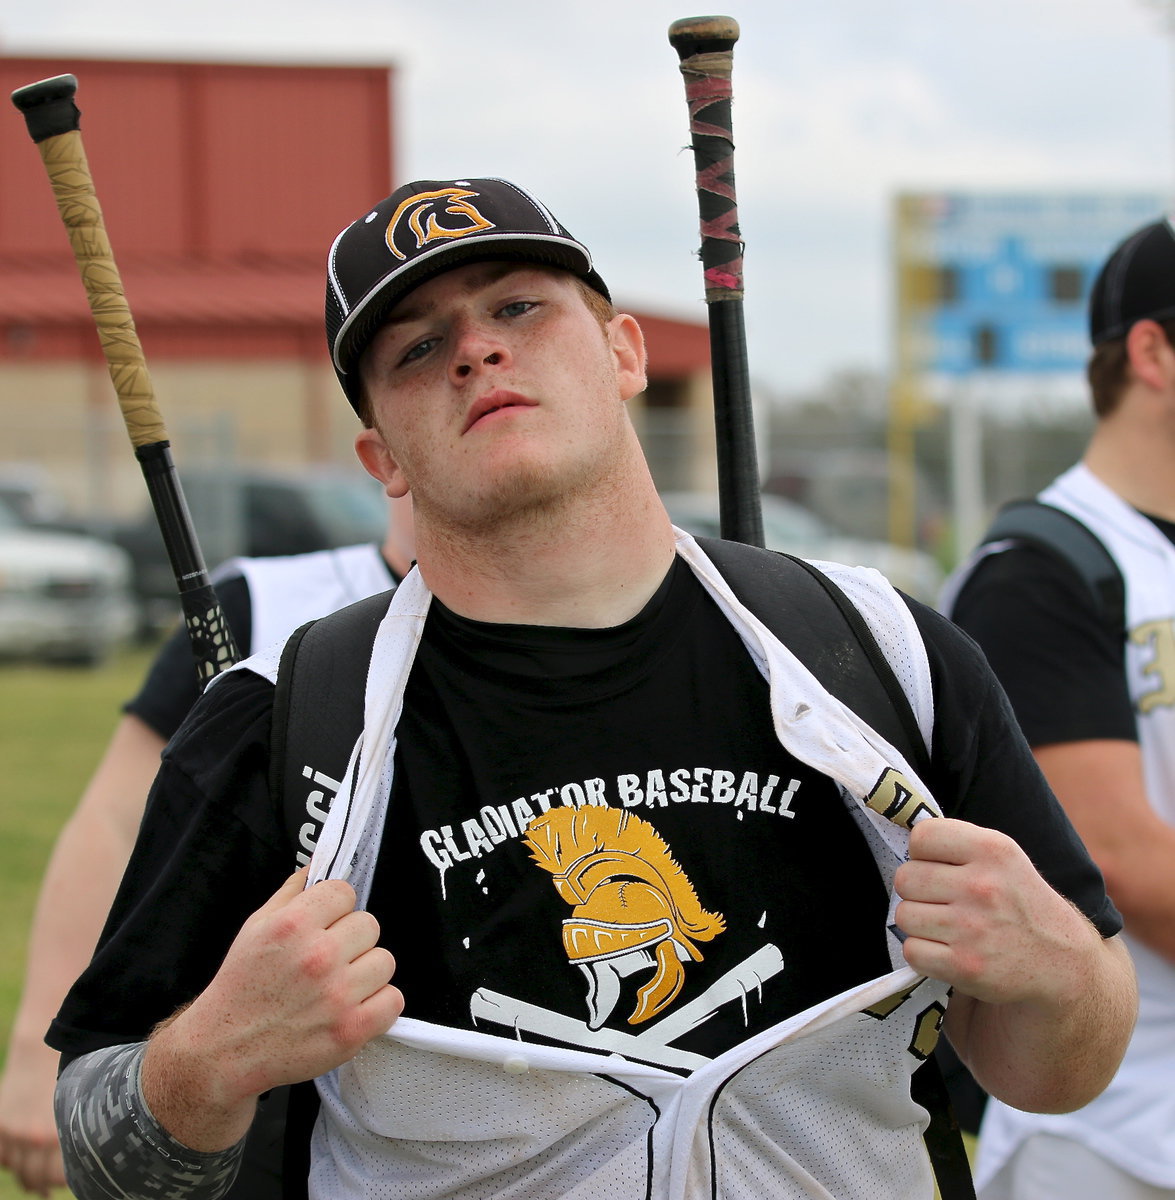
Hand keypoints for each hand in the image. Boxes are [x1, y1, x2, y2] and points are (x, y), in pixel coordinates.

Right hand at [0, 1036, 65, 1195]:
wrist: (37, 1053)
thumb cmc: (69, 1076)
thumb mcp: (78, 1106)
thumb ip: (76, 1133)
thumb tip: (82, 1161)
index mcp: (55, 1133)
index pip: (57, 1176)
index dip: (64, 1181)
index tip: (75, 1181)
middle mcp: (31, 1137)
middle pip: (35, 1178)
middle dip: (45, 1185)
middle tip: (52, 1187)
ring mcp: (12, 1133)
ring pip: (18, 1170)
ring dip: (28, 1177)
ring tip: (39, 1183)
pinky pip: (3, 1158)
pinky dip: (11, 1163)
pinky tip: (22, 1165)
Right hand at [144, 868, 401, 1150]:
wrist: (223, 1051)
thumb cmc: (241, 985)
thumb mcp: (255, 927)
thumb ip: (292, 892)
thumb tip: (321, 864)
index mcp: (293, 925)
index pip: (346, 892)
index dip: (336, 908)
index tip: (326, 923)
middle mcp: (318, 956)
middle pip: (370, 925)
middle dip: (351, 940)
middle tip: (330, 959)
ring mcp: (338, 995)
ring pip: (385, 960)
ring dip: (366, 972)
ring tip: (340, 984)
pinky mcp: (352, 1031)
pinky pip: (394, 1000)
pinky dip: (378, 1005)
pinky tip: (354, 1007)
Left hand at [894, 818, 1096, 1007]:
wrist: (1061, 963)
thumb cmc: (1019, 903)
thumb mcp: (1003, 857)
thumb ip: (957, 843)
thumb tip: (906, 842)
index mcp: (993, 850)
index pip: (922, 836)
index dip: (923, 853)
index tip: (939, 866)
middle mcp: (983, 886)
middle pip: (905, 878)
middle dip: (918, 891)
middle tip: (943, 901)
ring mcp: (973, 928)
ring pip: (904, 915)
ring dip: (919, 923)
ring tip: (948, 926)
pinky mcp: (965, 966)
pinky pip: (911, 951)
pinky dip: (923, 953)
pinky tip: (948, 950)